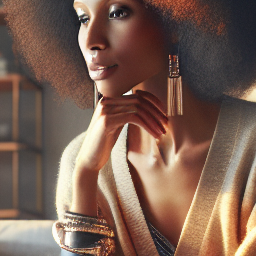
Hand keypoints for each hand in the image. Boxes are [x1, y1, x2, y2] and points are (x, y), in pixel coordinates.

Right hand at [72, 90, 167, 213]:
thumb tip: (149, 110)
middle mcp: (106, 101)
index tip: (164, 114)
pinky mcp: (106, 120)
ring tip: (162, 131)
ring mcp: (105, 109)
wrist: (89, 159)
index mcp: (109, 100)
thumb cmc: (103, 144)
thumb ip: (127, 114)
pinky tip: (154, 135)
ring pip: (138, 108)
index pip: (137, 95)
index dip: (154, 102)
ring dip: (153, 120)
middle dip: (156, 112)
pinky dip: (147, 125)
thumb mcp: (117, 125)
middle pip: (139, 100)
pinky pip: (133, 117)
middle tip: (166, 124)